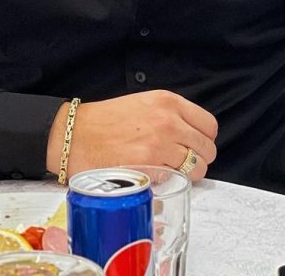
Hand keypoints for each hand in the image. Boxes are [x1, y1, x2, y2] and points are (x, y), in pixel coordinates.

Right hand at [46, 90, 217, 181]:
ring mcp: (160, 144)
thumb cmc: (105, 121)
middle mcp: (169, 120)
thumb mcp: (143, 103)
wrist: (76, 135)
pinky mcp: (150, 166)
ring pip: (196, 168)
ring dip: (187, 174)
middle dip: (198, 159)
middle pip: (207, 149)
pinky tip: (154, 177)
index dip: (204, 139)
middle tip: (182, 163)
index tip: (194, 146)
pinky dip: (169, 182)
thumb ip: (169, 115)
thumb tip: (189, 135)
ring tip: (169, 172)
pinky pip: (175, 180)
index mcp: (168, 101)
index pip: (209, 125)